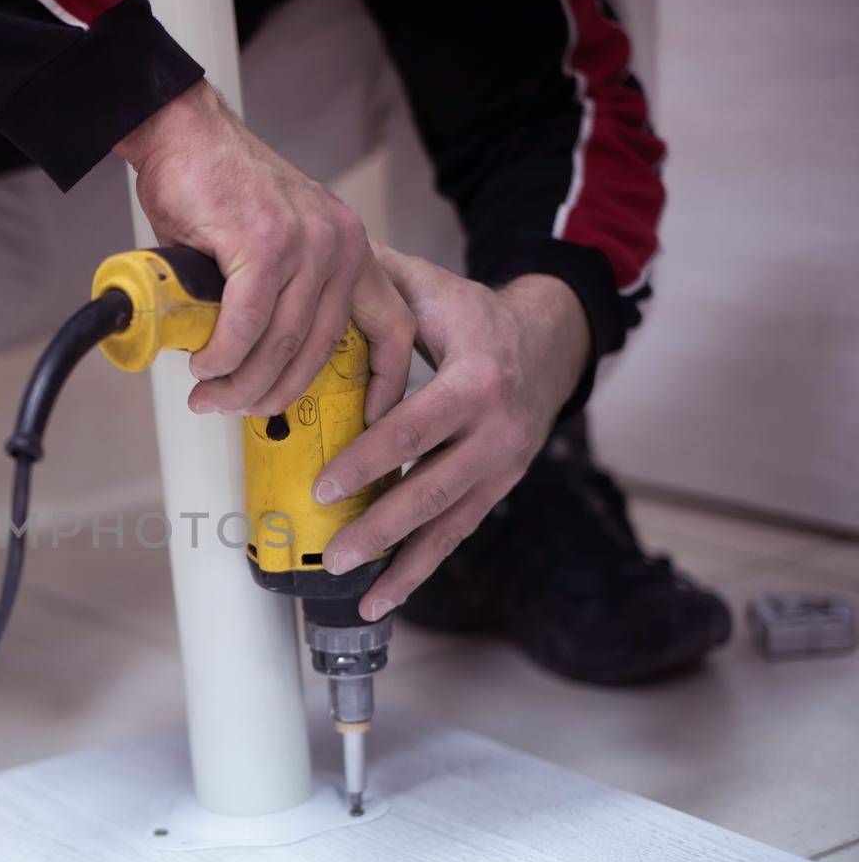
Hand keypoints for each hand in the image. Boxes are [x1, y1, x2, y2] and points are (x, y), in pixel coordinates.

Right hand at [114, 81, 414, 421]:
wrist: (182, 134)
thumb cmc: (217, 192)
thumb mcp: (273, 249)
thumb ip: (284, 299)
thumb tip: (263, 367)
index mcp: (351, 250)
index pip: (394, 326)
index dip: (387, 382)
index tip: (371, 419)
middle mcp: (341, 246)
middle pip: (321, 351)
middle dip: (274, 396)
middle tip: (235, 410)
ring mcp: (307, 243)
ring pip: (281, 345)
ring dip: (240, 383)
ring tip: (209, 395)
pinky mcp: (266, 243)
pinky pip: (247, 325)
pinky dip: (222, 354)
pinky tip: (204, 364)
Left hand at [316, 242, 592, 620]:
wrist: (548, 342)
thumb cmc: (473, 315)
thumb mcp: (433, 289)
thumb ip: (378, 281)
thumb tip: (314, 264)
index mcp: (477, 381)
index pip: (414, 430)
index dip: (368, 461)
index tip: (323, 486)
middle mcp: (498, 432)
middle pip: (432, 490)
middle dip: (380, 528)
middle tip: (332, 554)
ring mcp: (503, 468)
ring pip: (447, 525)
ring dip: (401, 565)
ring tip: (357, 594)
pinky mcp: (497, 490)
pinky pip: (456, 535)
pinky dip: (420, 570)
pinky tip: (383, 598)